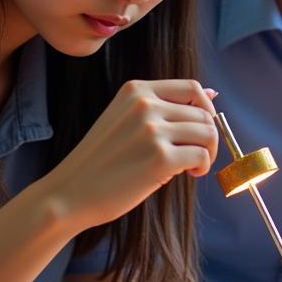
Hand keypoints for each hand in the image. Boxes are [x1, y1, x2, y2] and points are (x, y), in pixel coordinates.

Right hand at [41, 79, 217, 230]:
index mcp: (136, 91)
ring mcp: (152, 131)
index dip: (206, 108)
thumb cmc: (101, 161)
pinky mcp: (160, 158)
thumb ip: (165, 106)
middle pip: (203, 114)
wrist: (69, 193)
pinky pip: (201, 156)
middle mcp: (145, 105)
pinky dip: (202, 167)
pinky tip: (189, 174)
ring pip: (208, 133)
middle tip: (197, 155)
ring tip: (192, 166)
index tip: (202, 127)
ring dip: (208, 152)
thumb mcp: (126, 119)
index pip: (192, 87)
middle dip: (209, 136)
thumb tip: (213, 94)